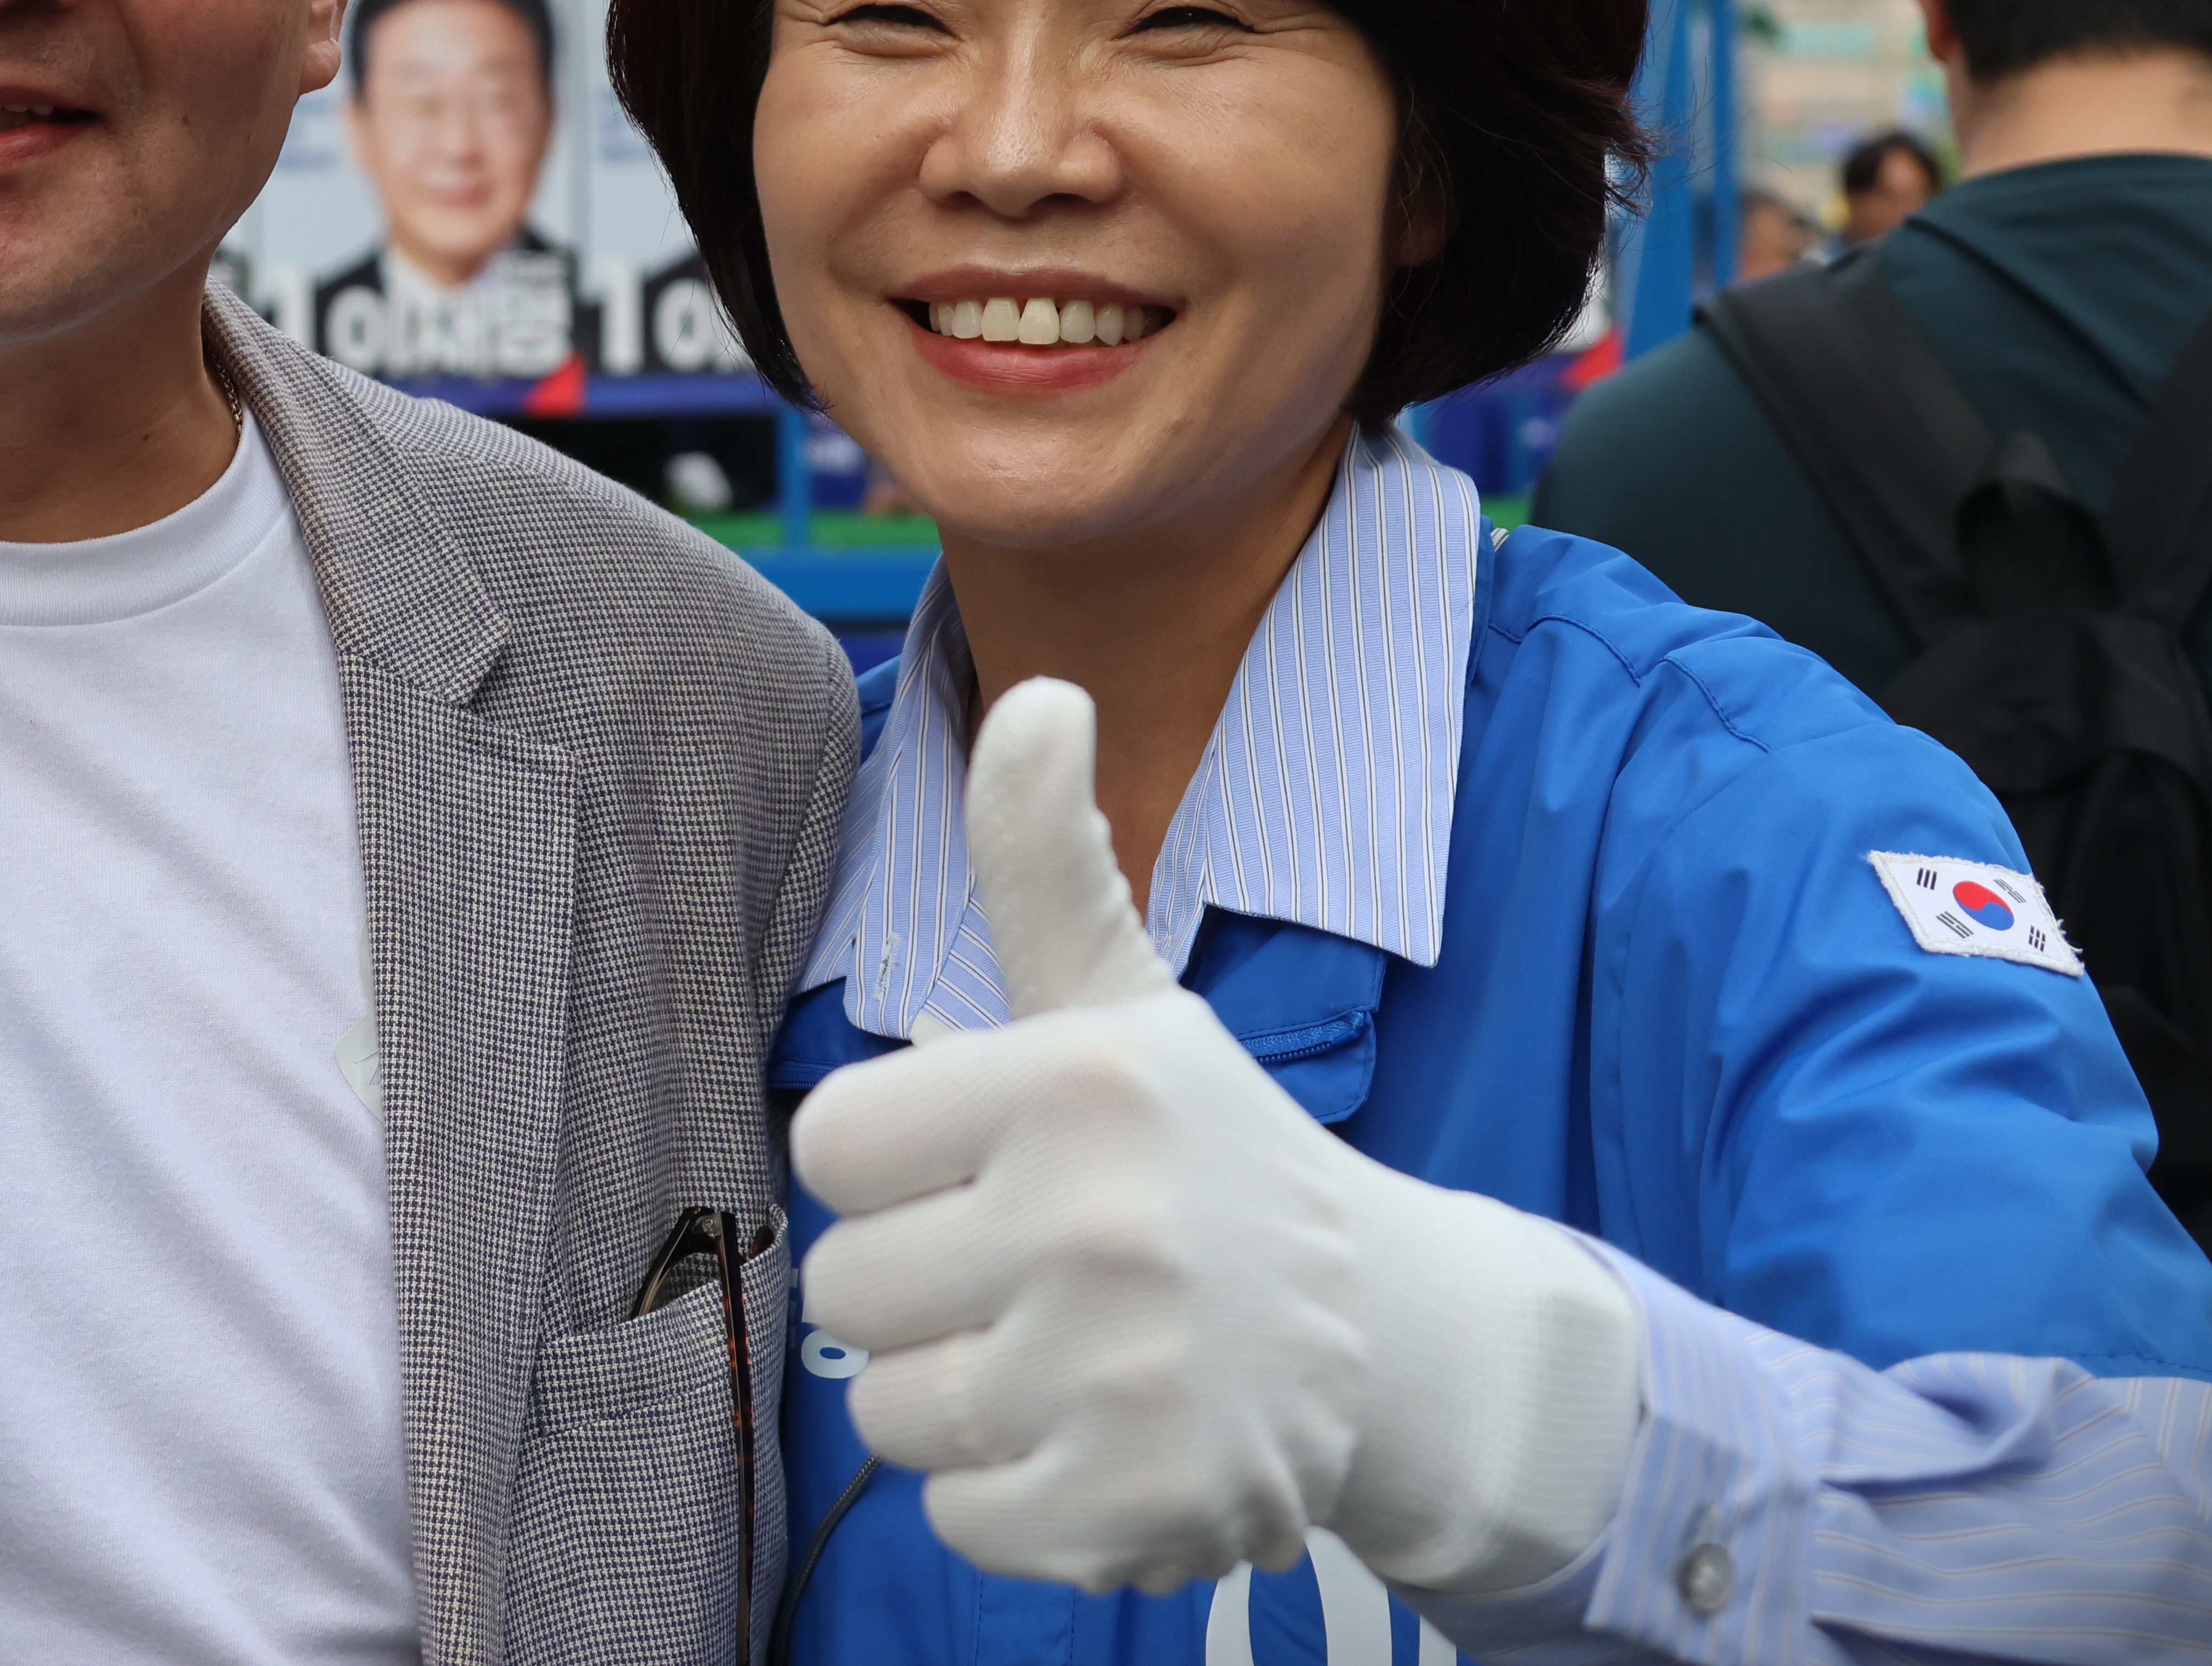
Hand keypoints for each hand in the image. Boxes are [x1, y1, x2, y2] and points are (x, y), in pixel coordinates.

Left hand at [792, 679, 1643, 1597]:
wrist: (1383, 1339)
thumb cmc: (1202, 1153)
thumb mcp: (1121, 1000)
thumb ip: (1045, 858)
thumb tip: (1037, 693)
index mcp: (1075, 1085)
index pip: (828, 1145)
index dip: (893, 1170)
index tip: (987, 1172)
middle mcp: (1102, 1221)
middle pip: (847, 1289)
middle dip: (925, 1294)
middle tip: (1041, 1276)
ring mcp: (1123, 1372)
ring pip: (894, 1411)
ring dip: (964, 1401)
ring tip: (1071, 1359)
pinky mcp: (1137, 1503)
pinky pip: (959, 1517)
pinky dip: (1012, 1501)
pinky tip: (1099, 1443)